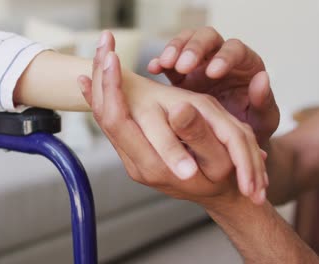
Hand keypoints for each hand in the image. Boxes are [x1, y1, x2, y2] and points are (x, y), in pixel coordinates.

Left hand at [78, 31, 267, 203]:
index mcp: (154, 165)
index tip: (111, 57)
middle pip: (104, 116)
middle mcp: (136, 164)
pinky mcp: (136, 153)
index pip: (119, 121)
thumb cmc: (226, 177)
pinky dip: (102, 98)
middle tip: (102, 42)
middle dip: (101, 77)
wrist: (220, 193)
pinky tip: (92, 80)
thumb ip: (198, 134)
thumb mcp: (220, 158)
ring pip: (105, 118)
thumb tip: (178, 109)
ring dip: (99, 84)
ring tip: (98, 51)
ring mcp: (133, 160)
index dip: (113, 87)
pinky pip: (113, 124)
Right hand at [149, 27, 278, 145]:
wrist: (228, 146)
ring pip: (186, 42)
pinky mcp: (179, 76)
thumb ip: (264, 102)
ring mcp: (198, 65)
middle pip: (208, 38)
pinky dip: (160, 61)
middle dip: (195, 49)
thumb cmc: (251, 131)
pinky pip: (168, 61)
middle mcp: (221, 58)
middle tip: (183, 66)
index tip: (213, 73)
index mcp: (245, 65)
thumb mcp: (262, 121)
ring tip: (164, 64)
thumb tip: (262, 78)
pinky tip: (153, 68)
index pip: (235, 50)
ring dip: (174, 49)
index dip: (224, 57)